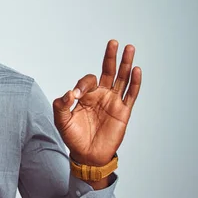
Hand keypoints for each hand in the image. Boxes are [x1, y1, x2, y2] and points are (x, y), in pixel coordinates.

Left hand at [52, 40, 141, 166]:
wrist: (87, 155)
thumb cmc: (73, 137)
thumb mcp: (61, 121)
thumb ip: (61, 106)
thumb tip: (69, 93)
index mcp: (86, 95)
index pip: (88, 80)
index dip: (82, 85)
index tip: (75, 96)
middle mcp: (101, 95)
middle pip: (107, 71)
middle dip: (110, 57)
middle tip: (113, 42)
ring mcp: (113, 102)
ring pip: (121, 78)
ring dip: (125, 64)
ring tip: (129, 48)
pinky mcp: (123, 111)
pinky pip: (131, 94)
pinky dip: (135, 82)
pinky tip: (136, 69)